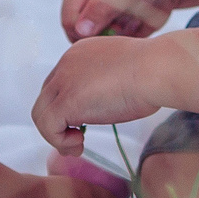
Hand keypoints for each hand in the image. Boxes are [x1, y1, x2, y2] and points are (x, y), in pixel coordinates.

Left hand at [32, 36, 167, 153]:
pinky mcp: (66, 100)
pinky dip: (59, 141)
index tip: (84, 123)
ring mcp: (63, 80)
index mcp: (80, 53)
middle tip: (79, 137)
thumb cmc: (153, 71)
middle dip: (60, 121)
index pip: (60, 83)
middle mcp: (66, 63)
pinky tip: (79, 144)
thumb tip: (107, 101)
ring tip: (78, 145)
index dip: (68, 107)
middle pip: (47, 98)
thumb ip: (107, 81)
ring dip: (57, 134)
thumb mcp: (123, 71)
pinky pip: (47, 126)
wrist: (157, 68)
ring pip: (41, 113)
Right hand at [60, 0, 179, 41]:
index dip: (87, 31)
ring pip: (93, 45)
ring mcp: (94, 19)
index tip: (113, 29)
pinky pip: (108, 48)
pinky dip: (122, 42)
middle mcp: (82, 4)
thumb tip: (80, 29)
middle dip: (102, 37)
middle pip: (78, 37)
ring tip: (131, 21)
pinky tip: (135, 26)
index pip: (69, 21)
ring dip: (114, 39)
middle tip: (125, 25)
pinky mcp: (107, 30)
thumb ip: (101, 9)